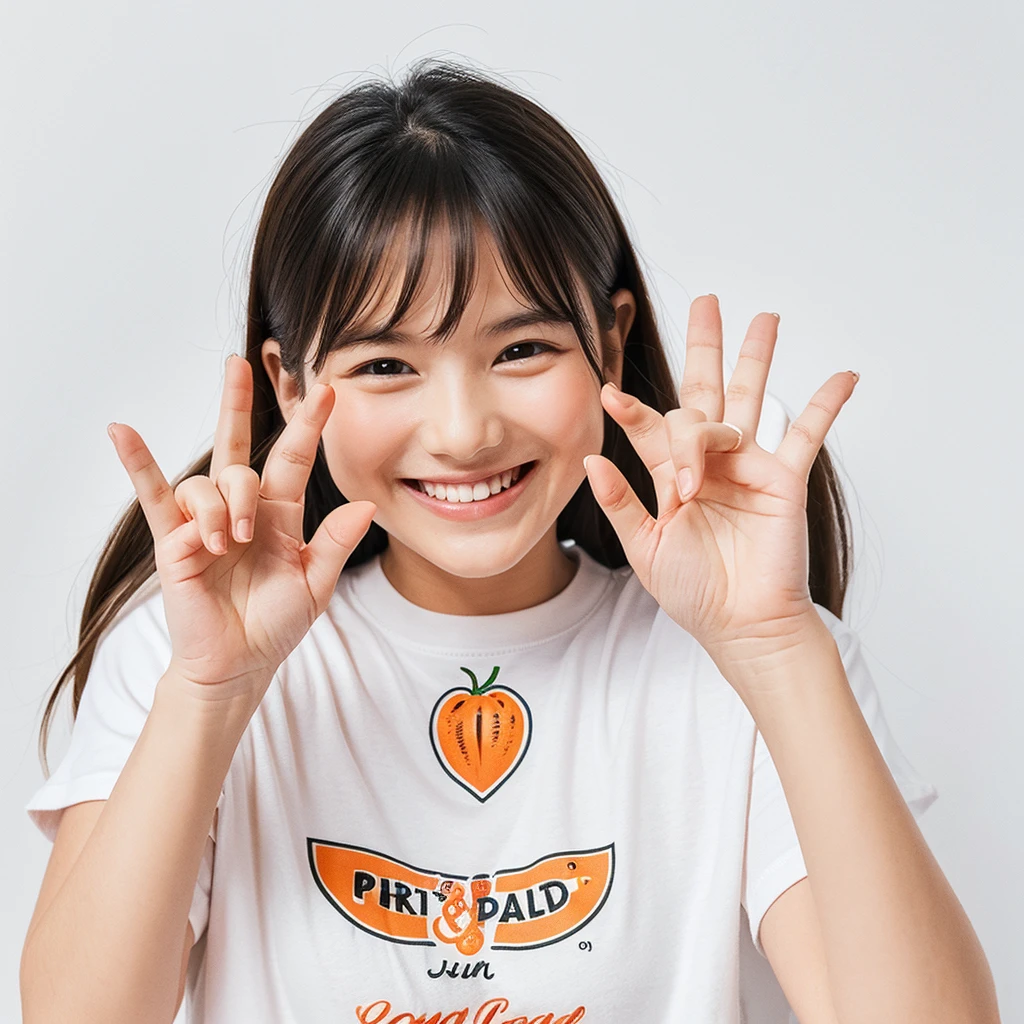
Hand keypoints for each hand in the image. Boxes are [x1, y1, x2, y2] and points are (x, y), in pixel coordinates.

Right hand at [108, 355, 375, 695]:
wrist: (239, 663)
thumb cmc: (277, 623)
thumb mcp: (317, 583)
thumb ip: (336, 543)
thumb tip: (367, 506)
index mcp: (279, 514)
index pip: (293, 459)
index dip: (309, 425)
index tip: (327, 390)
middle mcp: (240, 508)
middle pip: (237, 445)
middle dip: (236, 402)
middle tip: (238, 364)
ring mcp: (203, 521)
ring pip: (209, 484)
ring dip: (221, 508)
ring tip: (227, 543)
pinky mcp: (171, 540)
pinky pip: (153, 495)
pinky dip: (138, 463)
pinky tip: (122, 431)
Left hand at [584, 295, 855, 670]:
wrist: (741, 624)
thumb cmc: (694, 591)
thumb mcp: (645, 548)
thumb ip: (621, 503)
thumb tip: (592, 461)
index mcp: (673, 474)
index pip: (654, 428)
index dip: (633, 412)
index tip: (611, 396)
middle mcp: (710, 461)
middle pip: (705, 392)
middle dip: (705, 348)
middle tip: (706, 303)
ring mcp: (749, 466)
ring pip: (752, 399)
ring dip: (758, 358)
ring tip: (766, 318)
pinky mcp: (784, 479)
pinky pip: (807, 433)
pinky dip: (825, 404)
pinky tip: (843, 376)